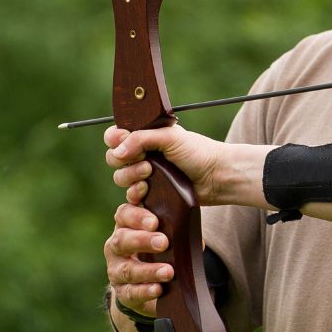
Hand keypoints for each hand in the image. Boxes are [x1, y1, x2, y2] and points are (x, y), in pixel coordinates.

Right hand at [103, 200, 173, 313]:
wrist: (144, 283)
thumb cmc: (158, 250)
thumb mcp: (165, 235)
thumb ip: (174, 230)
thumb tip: (191, 233)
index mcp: (126, 226)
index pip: (124, 214)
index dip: (136, 216)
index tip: (154, 221)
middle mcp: (116, 246)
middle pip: (122, 240)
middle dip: (143, 240)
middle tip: (163, 243)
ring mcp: (116, 270)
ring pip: (127, 269)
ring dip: (149, 271)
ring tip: (168, 272)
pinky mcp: (121, 292)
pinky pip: (130, 292)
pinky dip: (145, 291)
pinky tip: (158, 289)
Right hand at [104, 123, 227, 204]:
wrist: (217, 177)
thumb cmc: (198, 152)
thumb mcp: (170, 137)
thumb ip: (141, 139)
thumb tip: (117, 151)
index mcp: (147, 136)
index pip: (116, 135)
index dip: (114, 138)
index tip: (122, 140)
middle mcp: (144, 155)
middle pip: (114, 158)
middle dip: (124, 160)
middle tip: (145, 160)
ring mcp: (146, 175)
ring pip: (120, 177)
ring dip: (130, 176)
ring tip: (149, 173)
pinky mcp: (151, 194)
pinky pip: (131, 196)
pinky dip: (135, 193)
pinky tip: (146, 190)